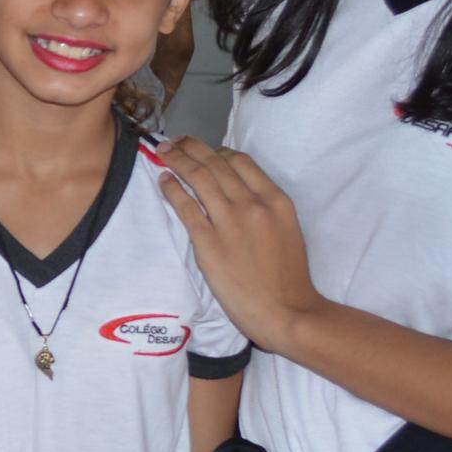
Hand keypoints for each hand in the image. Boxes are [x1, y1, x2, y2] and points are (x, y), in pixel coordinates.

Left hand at [156, 138, 320, 350]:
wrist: (286, 310)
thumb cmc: (288, 276)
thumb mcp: (286, 229)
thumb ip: (265, 207)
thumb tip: (240, 192)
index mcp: (276, 199)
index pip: (242, 162)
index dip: (218, 151)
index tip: (205, 150)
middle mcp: (252, 204)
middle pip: (217, 164)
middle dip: (193, 148)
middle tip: (176, 141)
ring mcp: (230, 222)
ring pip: (199, 178)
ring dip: (178, 159)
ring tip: (164, 151)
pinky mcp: (209, 243)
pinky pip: (186, 207)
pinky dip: (172, 189)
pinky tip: (163, 180)